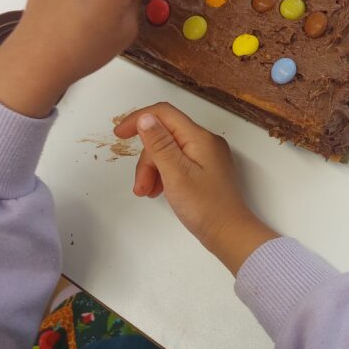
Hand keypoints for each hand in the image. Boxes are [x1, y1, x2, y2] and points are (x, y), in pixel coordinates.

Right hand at [114, 103, 278, 274]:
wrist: (229, 234)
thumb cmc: (204, 207)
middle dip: (147, 159)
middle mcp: (205, 142)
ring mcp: (207, 157)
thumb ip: (159, 144)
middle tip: (140, 186)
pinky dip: (164, 176)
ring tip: (147, 193)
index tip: (119, 136)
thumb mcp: (176, 173)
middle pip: (164, 136)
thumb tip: (145, 117)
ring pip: (169, 152)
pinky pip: (178, 164)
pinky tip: (158, 192)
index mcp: (200, 138)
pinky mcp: (206, 171)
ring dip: (153, 170)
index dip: (138, 119)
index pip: (164, 113)